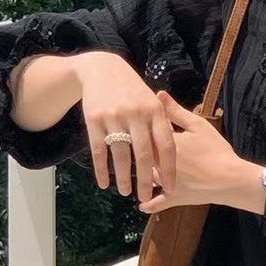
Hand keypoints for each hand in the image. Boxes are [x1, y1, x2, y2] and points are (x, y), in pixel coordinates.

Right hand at [72, 51, 177, 202]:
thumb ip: (160, 129)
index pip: (166, 146)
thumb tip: (165, 163)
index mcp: (155, 111)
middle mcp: (136, 114)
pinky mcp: (94, 118)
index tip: (171, 189)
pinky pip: (98, 150)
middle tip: (145, 197)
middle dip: (145, 180)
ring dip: (123, 177)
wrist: (102, 68)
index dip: (169, 169)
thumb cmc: (133, 92)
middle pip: (143, 154)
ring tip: (126, 192)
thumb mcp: (151, 104)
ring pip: (120, 155)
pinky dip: (101, 169)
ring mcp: (114, 116)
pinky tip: (104, 183)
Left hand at [137, 93, 259, 214]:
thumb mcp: (198, 125)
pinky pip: (158, 203)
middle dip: (138, 151)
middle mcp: (159, 164)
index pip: (144, 134)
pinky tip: (142, 205)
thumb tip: (158, 94)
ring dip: (141, 175)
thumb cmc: (216, 150)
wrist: (231, 179)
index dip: (141, 130)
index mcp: (164, 143)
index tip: (138, 126)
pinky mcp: (175, 199)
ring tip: (135, 171)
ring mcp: (166, 183)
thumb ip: (176, 111)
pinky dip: (150, 205)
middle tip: (134, 146)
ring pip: (147, 177)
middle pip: (142, 156)